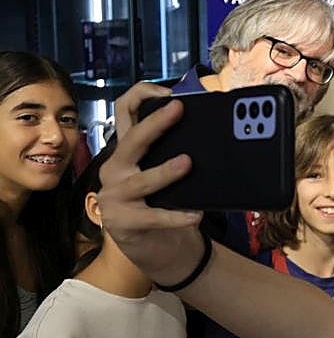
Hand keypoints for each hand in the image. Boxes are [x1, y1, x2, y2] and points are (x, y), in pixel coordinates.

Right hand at [97, 82, 204, 284]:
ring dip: (165, 171)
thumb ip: (178, 152)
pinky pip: (153, 217)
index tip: (169, 91)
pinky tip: (195, 214)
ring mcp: (115, 195)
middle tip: (179, 110)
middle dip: (156, 123)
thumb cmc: (163, 202)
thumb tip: (214, 132)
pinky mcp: (122, 221)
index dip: (142, 95)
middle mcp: (115, 168)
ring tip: (188, 163)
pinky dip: (177, 216)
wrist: (154, 246)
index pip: (124, 111)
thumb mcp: (167, 173)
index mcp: (126, 150)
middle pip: (132, 139)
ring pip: (142, 179)